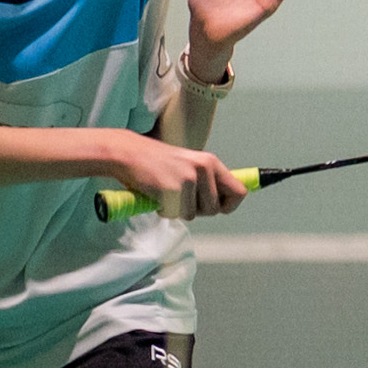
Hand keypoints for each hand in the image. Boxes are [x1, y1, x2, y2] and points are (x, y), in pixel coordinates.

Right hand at [110, 132, 247, 220]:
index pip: (239, 191)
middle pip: (214, 209)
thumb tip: (222, 205)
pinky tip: (156, 195)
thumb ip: (206, 181)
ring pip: (193, 214)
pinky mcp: (172, 190)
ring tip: (166, 192)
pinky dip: (164, 211)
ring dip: (178, 210)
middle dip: (197, 210)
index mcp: (210, 162)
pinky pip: (174, 214)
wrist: (128, 153)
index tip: (219, 208)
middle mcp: (203, 169)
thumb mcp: (189, 164)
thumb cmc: (157, 163)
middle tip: (180, 197)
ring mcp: (188, 179)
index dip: (229, 205)